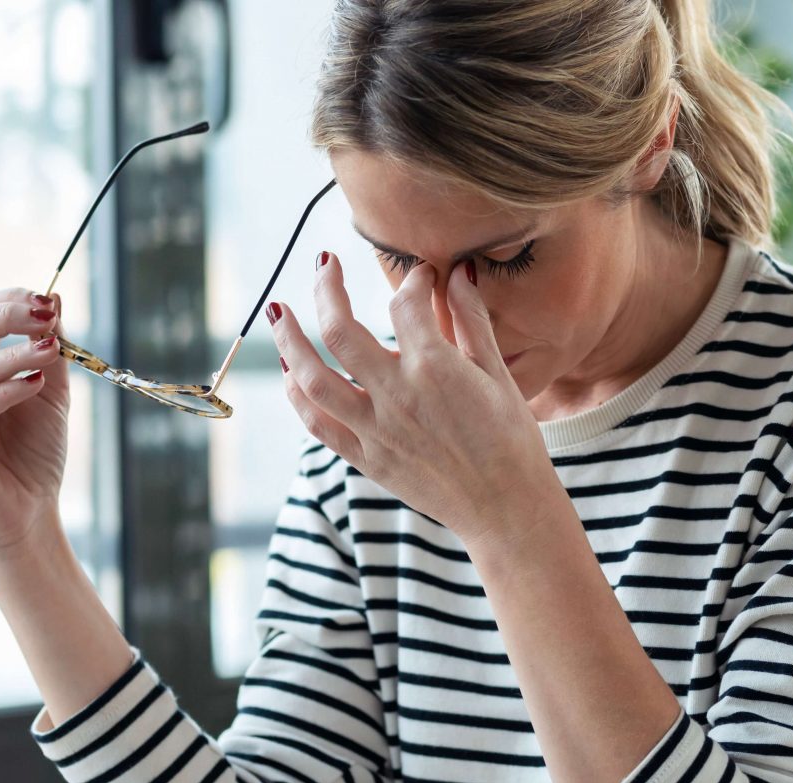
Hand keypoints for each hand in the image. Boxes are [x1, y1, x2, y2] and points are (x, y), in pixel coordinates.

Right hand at [0, 287, 71, 557]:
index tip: (47, 299)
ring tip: (52, 350)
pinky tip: (35, 385)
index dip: (6, 301)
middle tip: (46, 313)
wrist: (29, 518)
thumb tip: (56, 297)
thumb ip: (48, 350)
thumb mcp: (50, 394)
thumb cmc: (35, 459)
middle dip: (5, 313)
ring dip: (15, 354)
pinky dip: (4, 392)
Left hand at [269, 257, 562, 550]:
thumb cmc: (512, 441)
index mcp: (435, 368)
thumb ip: (472, 320)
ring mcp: (376, 429)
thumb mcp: (498, 374)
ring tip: (280, 312)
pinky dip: (298, 396)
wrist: (505, 508)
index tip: (421, 277)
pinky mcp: (368, 459)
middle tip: (324, 264)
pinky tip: (290, 374)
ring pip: (312, 378)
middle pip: (339, 329)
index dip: (413, 280)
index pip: (405, 303)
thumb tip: (461, 271)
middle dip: (326, 287)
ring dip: (289, 340)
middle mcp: (396, 395)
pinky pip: (318, 424)